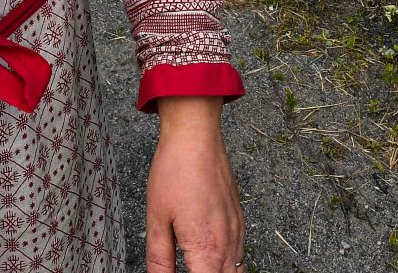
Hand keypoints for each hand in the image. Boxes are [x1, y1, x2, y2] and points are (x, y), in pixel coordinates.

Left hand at [145, 96, 243, 272]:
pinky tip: (212, 260)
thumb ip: (160, 260)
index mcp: (206, 248)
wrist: (196, 138)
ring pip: (237, 271)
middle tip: (190, 268)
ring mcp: (236, 231)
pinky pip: (240, 254)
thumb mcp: (157, 220)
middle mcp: (227, 243)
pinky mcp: (239, 219)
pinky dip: (228, 264)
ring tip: (198, 266)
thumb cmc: (176, 171)